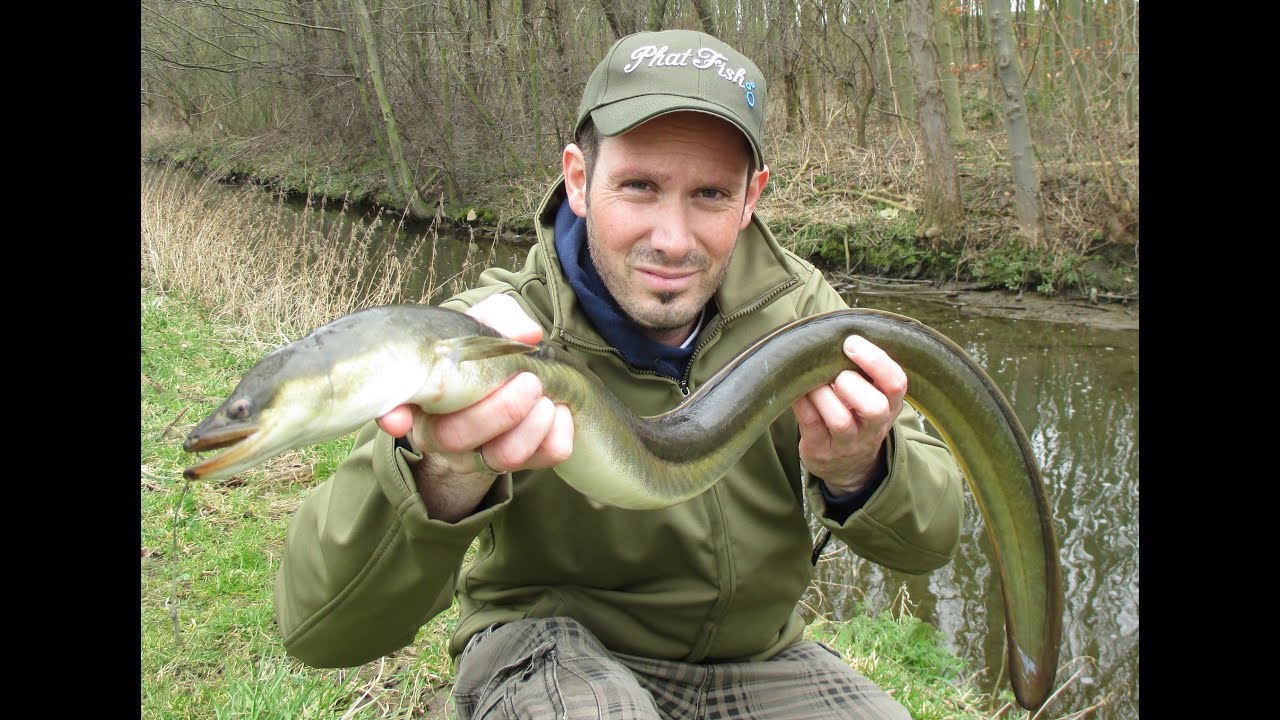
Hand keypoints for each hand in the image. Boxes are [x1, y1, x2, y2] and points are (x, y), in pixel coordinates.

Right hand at [377, 294, 574, 476]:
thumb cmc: (480, 352)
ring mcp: (474, 455)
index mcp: (420, 394)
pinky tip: (561, 411)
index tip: (398, 419)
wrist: (507, 385)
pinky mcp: (512, 465)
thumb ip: (498, 319)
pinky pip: (536, 463)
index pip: (392, 409)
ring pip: (496, 458)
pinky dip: (556, 438)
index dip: (392, 414)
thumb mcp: (481, 326)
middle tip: (529, 381)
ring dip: (529, 428)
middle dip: (499, 411)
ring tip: (547, 398)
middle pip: (455, 437)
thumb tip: (527, 334)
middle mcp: (438, 432)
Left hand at [792, 335, 906, 496]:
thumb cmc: (857, 414)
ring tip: (811, 380)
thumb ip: (865, 369)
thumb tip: (836, 330)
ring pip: (839, 419)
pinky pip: (810, 424)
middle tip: (836, 374)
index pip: (896, 383)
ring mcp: (848, 442)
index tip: (851, 343)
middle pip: (874, 407)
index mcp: (890, 405)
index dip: (875, 361)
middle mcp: (873, 426)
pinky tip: (796, 389)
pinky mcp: (821, 450)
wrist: (849, 465)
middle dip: (850, 383)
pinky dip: (801, 402)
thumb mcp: (873, 395)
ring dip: (821, 393)